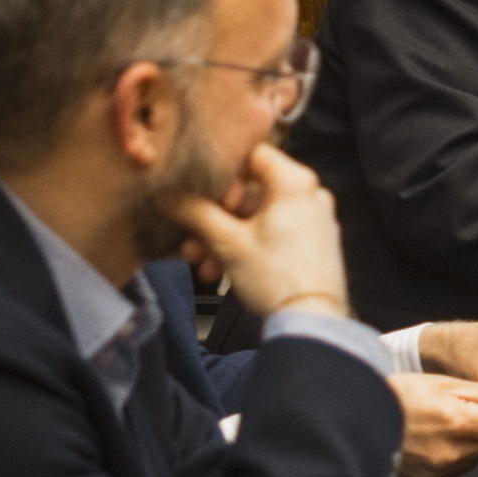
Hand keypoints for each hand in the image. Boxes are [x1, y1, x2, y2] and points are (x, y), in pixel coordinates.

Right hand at [163, 141, 352, 321]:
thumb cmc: (276, 277)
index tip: (198, 190)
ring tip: (198, 261)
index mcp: (295, 182)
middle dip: (212, 218)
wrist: (311, 322)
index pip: (251, 154)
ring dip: (221, 238)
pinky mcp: (309, 244)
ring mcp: (311, 220)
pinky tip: (217, 271)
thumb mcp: (226, 241)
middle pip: (248, 192)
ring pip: (254, 218)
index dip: (221, 170)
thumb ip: (193, 212)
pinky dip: (243, 247)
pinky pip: (269, 234)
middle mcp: (309, 195)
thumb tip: (166, 194)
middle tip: (189, 236)